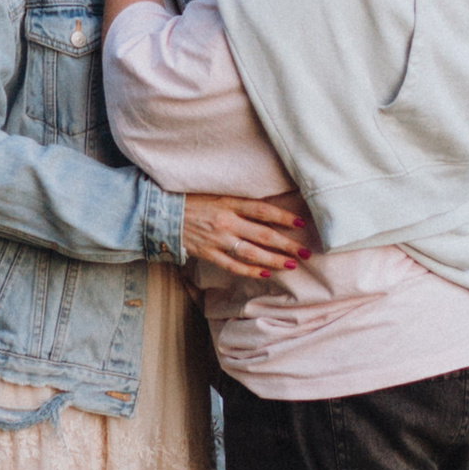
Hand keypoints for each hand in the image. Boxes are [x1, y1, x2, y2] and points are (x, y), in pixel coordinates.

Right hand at [181, 189, 316, 279]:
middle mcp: (226, 221)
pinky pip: (233, 265)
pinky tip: (265, 273)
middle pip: (263, 234)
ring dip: (273, 260)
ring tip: (291, 265)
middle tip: (305, 252)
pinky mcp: (208, 253)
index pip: (262, 210)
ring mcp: (217, 239)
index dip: (283, 217)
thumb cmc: (192, 202)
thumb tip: (266, 212)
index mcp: (229, 203)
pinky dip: (250, 271)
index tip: (301, 224)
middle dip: (286, 244)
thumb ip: (239, 204)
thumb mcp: (217, 196)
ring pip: (251, 253)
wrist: (162, 214)